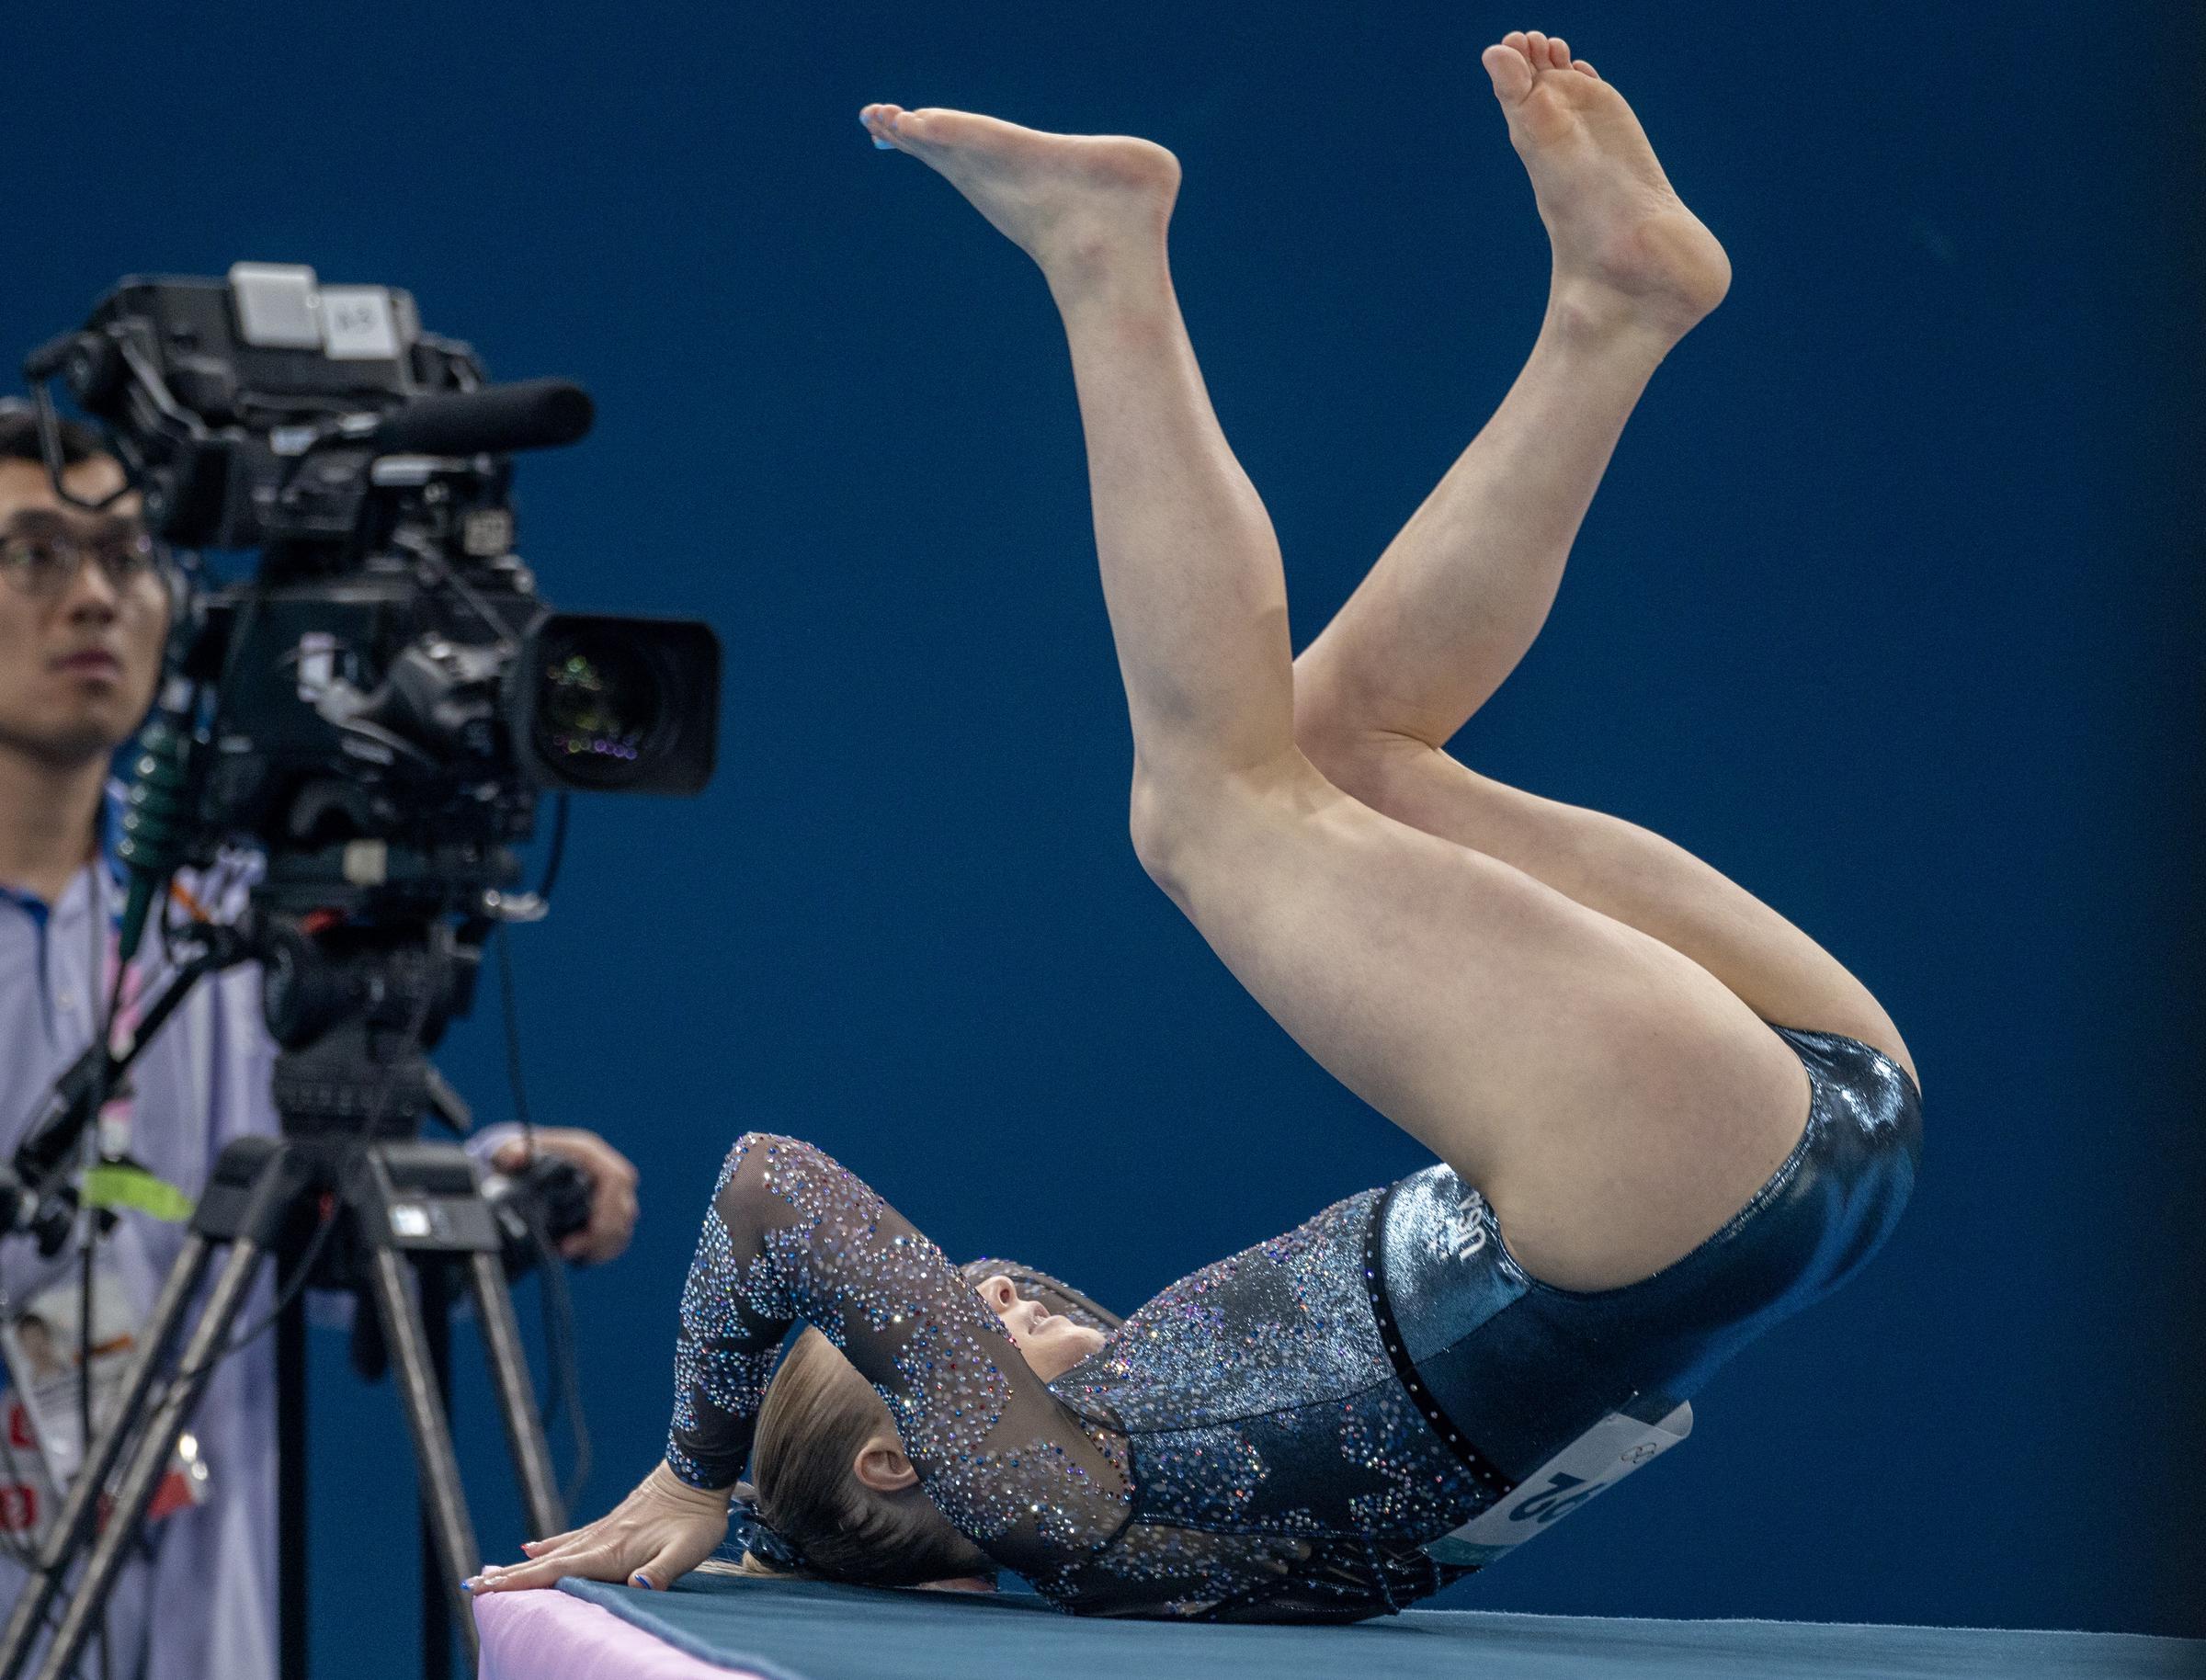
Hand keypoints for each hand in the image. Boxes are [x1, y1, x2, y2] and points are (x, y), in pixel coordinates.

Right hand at [468, 1462, 729, 1593]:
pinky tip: (533, 1548)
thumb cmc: (697, 1517)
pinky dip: (547, 1547)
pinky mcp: (611, 1523)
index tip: (486, 1591)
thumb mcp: (689, 1549)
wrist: (698, 1472)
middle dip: (509, 1578)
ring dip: (520, 1565)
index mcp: (610, 1552)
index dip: (522, 1584)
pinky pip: (570, 1539)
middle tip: (471, 1586)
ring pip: (553, 1551)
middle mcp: (599, 1540)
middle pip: (545, 1564)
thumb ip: (663, 1571)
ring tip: (490, 1573)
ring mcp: (603, 1529)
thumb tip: (639, 1586)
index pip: (557, 1572)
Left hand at [493, 1128, 639, 1264]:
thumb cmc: (524, 1157)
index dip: (607, 1208)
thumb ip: (510, 1153)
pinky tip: (578, 1258)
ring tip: (567, 1254)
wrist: (530, 1163)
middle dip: (600, 1236)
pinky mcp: (610, 1214)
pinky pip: (618, 1239)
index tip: (586, 1230)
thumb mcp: (511, 1151)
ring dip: (600, 1248)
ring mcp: (612, 1195)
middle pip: (625, 1209)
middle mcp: (608, 1172)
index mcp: (590, 1153)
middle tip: (567, 1251)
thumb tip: (516, 1159)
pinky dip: (601, 1253)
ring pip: (623, 1228)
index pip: (616, 1180)